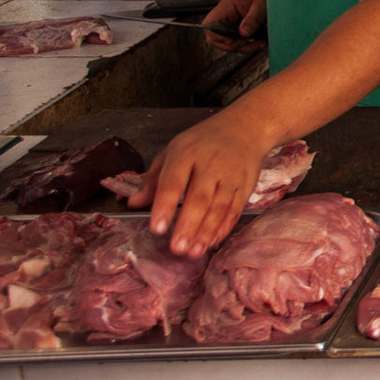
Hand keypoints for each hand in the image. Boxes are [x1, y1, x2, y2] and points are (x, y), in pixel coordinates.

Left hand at [134, 116, 265, 256]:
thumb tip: (133, 203)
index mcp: (186, 154)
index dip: (164, 206)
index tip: (156, 228)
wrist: (246, 128)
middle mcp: (211, 164)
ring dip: (207, 232)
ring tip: (194, 252)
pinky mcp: (246, 185)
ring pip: (219, 207)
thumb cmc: (203, 142)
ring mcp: (231, 176)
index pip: (173, 183)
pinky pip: (235, 209)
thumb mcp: (173, 151)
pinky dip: (224, 227)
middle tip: (176, 249)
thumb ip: (153, 179)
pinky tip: (213, 242)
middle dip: (188, 225)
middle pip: (199, 198)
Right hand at [204, 0, 266, 51]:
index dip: (217, 36)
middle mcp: (224, 18)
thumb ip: (252, 19)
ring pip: (226, 45)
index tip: (235, 40)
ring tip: (259, 43)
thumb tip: (243, 33)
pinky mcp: (236, 32)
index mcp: (225, 8)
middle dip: (232, 46)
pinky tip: (259, 43)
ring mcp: (229, 26)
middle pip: (215, 39)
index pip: (209, 25)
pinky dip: (247, 47)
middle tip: (249, 43)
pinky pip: (236, 45)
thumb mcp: (260, 6)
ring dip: (243, 48)